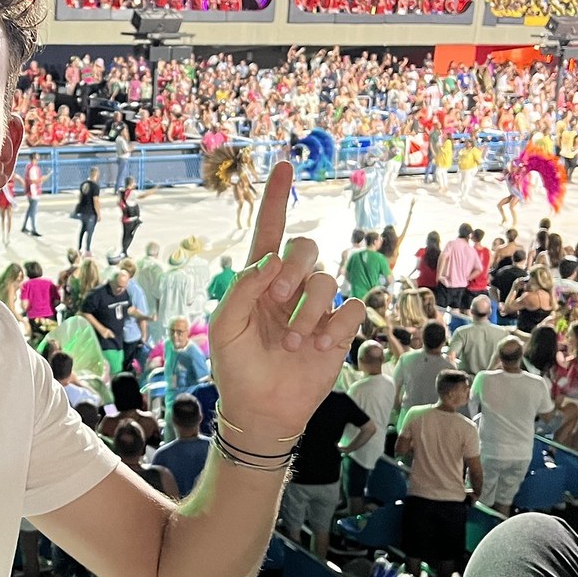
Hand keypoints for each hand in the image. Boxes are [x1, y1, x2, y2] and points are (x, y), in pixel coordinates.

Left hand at [208, 162, 366, 443]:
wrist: (261, 410)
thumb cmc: (237, 367)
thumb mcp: (225, 327)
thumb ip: (242, 288)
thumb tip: (271, 260)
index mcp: (259, 280)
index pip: (270, 231)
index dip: (277, 199)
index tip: (284, 166)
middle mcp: (290, 287)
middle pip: (305, 248)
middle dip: (294, 271)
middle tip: (279, 302)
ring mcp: (316, 308)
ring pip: (326, 280)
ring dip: (308, 312)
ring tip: (294, 343)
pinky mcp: (339, 329)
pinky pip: (352, 306)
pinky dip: (336, 325)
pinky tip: (319, 347)